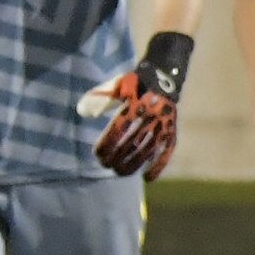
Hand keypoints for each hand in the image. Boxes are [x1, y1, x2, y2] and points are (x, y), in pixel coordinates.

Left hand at [87, 30, 193, 177]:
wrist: (165, 76)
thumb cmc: (136, 82)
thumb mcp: (117, 85)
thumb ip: (101, 98)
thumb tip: (82, 112)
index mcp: (134, 105)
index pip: (118, 130)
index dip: (107, 144)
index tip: (98, 154)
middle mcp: (150, 117)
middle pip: (132, 144)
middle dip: (117, 158)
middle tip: (106, 165)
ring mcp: (163, 125)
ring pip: (147, 151)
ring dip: (133, 164)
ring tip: (120, 172)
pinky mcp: (172, 131)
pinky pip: (166, 152)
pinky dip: (158, 166)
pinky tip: (147, 178)